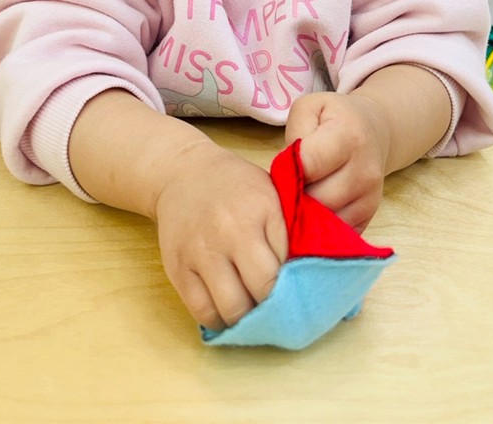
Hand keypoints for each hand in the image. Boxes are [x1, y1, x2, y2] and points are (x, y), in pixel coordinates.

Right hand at [154, 143, 287, 331]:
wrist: (183, 173)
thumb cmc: (236, 187)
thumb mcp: (271, 195)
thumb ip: (290, 231)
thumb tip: (314, 276)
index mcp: (262, 208)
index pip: (291, 263)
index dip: (300, 285)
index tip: (304, 294)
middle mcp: (230, 230)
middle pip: (263, 290)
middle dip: (277, 308)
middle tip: (282, 311)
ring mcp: (202, 251)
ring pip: (233, 308)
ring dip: (249, 320)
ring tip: (256, 314)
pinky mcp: (178, 268)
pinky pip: (202, 312)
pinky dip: (219, 320)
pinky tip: (229, 312)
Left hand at [284, 91, 390, 233]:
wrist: (373, 130)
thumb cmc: (334, 118)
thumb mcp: (309, 108)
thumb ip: (294, 133)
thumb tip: (288, 173)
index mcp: (349, 137)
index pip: (308, 165)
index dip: (286, 170)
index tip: (280, 168)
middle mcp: (365, 171)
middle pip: (315, 199)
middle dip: (293, 196)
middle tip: (284, 185)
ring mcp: (370, 198)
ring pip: (324, 222)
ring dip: (303, 214)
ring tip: (296, 196)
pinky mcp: (368, 217)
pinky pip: (334, 233)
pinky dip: (317, 227)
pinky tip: (310, 209)